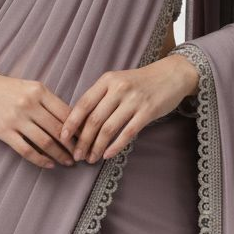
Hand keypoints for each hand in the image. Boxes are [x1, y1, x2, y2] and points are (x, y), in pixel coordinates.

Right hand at [0, 71, 77, 169]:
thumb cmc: (6, 88)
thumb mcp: (29, 87)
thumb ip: (48, 101)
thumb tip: (71, 121)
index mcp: (39, 90)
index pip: (66, 112)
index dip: (80, 128)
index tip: (88, 138)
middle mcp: (29, 103)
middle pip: (59, 129)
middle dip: (74, 145)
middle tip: (82, 155)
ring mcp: (16, 118)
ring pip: (46, 142)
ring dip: (60, 155)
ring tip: (69, 162)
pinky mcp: (4, 131)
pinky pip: (26, 150)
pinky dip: (40, 160)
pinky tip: (49, 164)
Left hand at [59, 55, 199, 163]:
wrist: (171, 74)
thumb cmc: (140, 82)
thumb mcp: (117, 81)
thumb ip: (100, 97)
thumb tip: (78, 122)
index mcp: (107, 80)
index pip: (83, 104)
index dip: (71, 123)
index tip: (63, 138)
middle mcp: (119, 88)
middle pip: (94, 120)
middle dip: (83, 141)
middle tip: (77, 155)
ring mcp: (134, 100)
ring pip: (108, 129)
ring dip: (97, 147)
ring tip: (91, 158)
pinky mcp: (148, 111)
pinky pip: (127, 133)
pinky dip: (115, 146)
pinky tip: (108, 155)